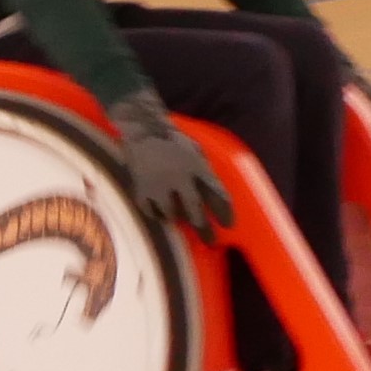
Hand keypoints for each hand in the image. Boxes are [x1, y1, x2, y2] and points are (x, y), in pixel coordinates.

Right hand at [108, 91, 233, 236]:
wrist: (143, 130)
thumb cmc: (173, 139)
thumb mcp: (195, 151)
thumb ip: (203, 171)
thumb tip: (211, 193)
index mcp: (196, 167)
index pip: (216, 194)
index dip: (224, 211)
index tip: (228, 224)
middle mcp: (179, 179)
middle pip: (194, 211)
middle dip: (204, 228)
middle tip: (210, 240)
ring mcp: (158, 186)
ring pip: (172, 214)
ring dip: (178, 219)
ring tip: (181, 221)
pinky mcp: (141, 190)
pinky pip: (151, 211)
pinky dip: (157, 215)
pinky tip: (161, 214)